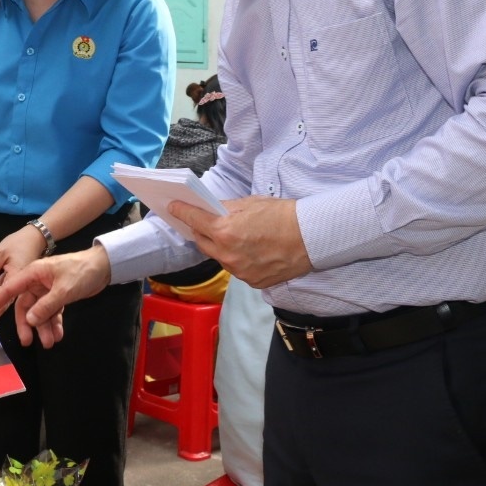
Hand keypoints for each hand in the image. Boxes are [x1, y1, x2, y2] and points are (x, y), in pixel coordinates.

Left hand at [0, 226, 46, 290]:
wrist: (35, 238)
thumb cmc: (18, 243)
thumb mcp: (0, 253)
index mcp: (16, 278)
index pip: (1, 295)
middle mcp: (19, 284)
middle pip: (2, 299)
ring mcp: (18, 283)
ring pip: (2, 295)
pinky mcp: (15, 280)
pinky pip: (3, 289)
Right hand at [0, 247, 111, 348]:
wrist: (104, 266)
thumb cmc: (81, 271)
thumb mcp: (64, 289)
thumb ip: (46, 306)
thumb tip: (29, 320)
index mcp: (33, 273)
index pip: (10, 288)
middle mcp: (37, 282)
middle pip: (25, 306)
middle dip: (27, 324)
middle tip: (28, 342)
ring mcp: (47, 290)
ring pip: (39, 312)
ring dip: (44, 327)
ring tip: (51, 342)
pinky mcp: (58, 296)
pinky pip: (52, 312)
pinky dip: (54, 323)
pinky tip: (59, 335)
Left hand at [169, 196, 310, 288]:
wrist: (311, 237)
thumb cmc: (283, 216)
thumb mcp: (250, 203)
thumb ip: (226, 208)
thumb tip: (212, 209)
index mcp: (225, 231)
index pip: (194, 220)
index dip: (182, 212)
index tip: (174, 207)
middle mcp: (227, 254)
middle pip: (202, 242)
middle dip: (201, 231)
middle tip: (204, 222)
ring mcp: (239, 271)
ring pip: (219, 257)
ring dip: (220, 246)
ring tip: (233, 237)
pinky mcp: (251, 281)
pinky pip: (236, 269)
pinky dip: (237, 259)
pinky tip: (249, 250)